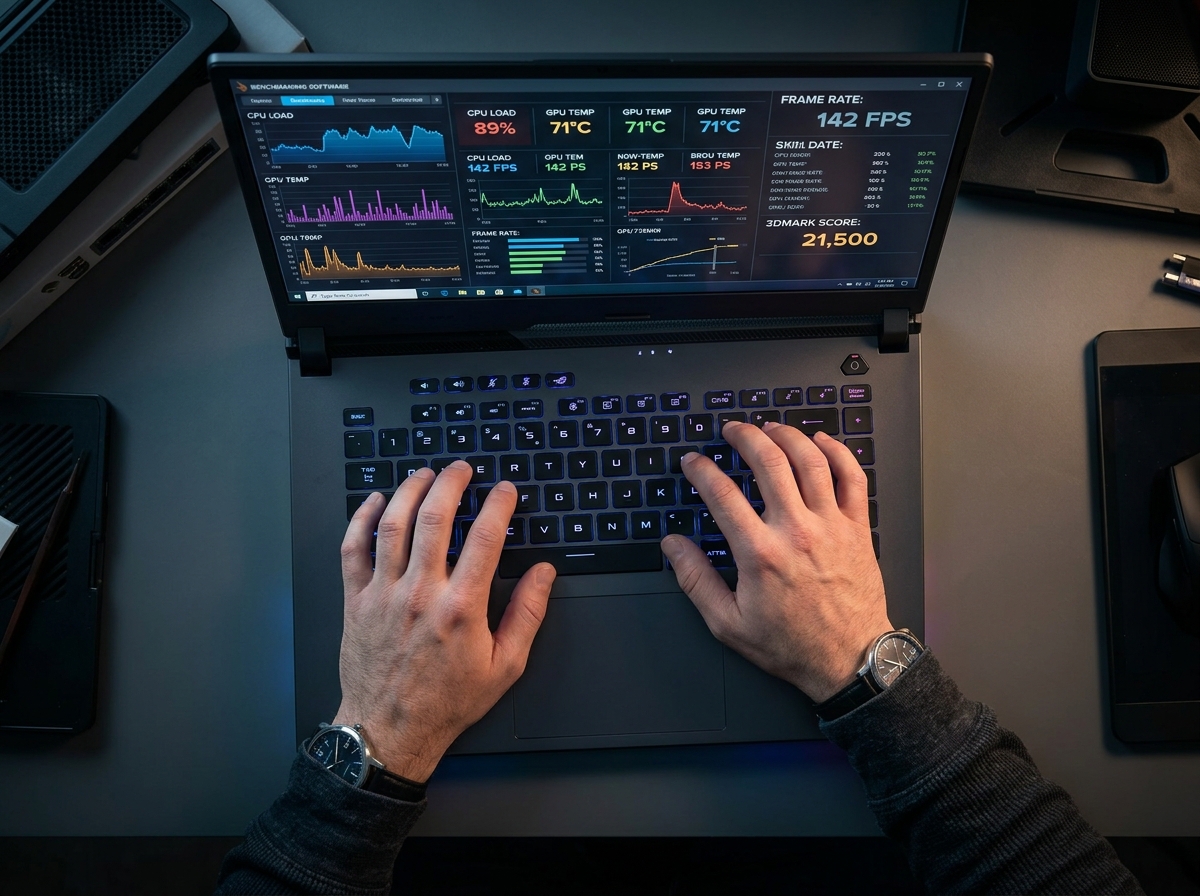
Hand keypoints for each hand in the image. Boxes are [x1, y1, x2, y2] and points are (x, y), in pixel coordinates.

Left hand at [334, 462, 555, 780]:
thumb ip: (527, 614)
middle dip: (452, 482)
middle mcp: (421, 593)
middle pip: (436, 517)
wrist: (390, 731)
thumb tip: (544, 573)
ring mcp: (384, 594)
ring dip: (410, 490)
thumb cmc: (448, 702)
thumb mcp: (505, 666)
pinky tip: (374, 501)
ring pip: (393, 524)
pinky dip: (361, 518)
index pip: (486, 538)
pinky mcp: (355, 600)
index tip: (505, 490)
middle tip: (462, 469)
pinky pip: (353, 548)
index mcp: (462, 607)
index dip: (499, 505)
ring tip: (424, 474)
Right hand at [660, 421, 891, 702]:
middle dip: (745, 437)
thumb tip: (673, 545)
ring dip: (786, 436)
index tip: (693, 462)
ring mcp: (831, 526)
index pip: (722, 494)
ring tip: (769, 427)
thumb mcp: (727, 623)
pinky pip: (852, 477)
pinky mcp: (857, 528)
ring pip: (810, 461)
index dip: (702, 470)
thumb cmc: (790, 644)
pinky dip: (837, 452)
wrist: (848, 660)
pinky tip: (819, 441)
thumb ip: (696, 579)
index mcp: (760, 554)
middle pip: (769, 463)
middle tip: (731, 430)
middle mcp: (796, 531)